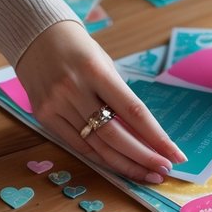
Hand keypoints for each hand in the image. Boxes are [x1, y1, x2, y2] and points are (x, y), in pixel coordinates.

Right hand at [15, 21, 185, 182]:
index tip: (176, 154)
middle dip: (144, 157)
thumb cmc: (80, 50)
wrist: (35, 37)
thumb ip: (120, 97)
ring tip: (148, 174)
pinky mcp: (43, 116)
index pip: (133, 112)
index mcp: (95, 71)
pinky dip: (101, 158)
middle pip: (115, 135)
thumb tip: (145, 135)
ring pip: (97, 146)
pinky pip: (77, 145)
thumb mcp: (105, 64)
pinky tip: (121, 165)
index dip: (156, 137)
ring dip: (126, 164)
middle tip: (165, 170)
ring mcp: (56, 105)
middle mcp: (74, 89)